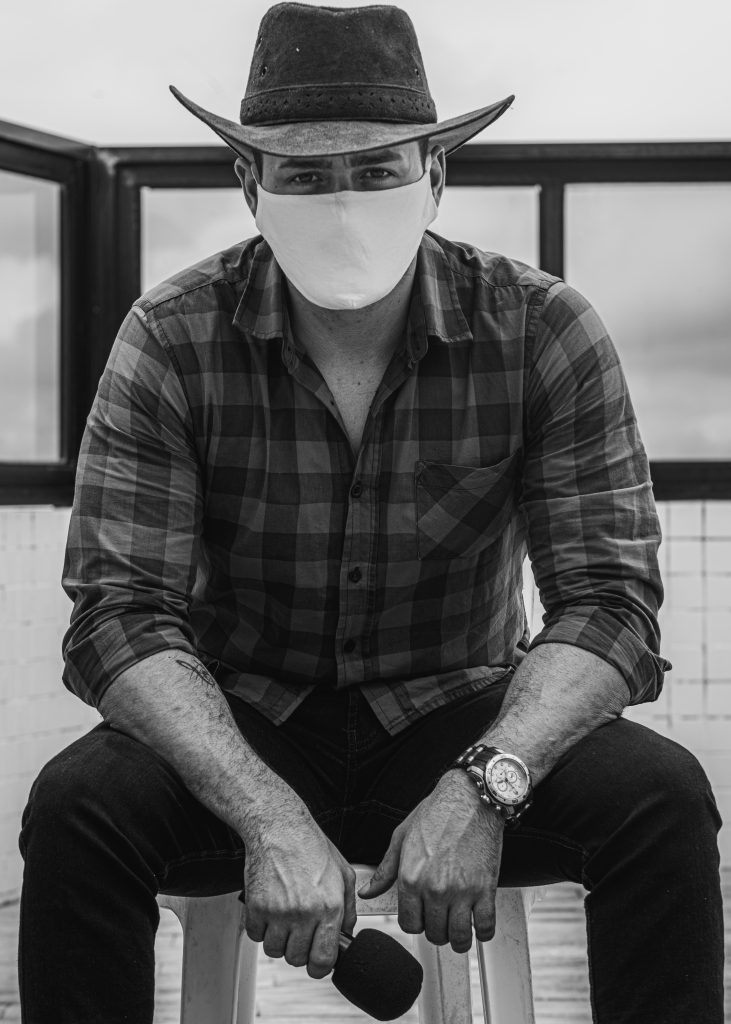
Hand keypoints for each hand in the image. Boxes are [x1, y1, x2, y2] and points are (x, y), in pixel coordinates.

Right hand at [242, 809, 355, 978]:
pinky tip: (269, 910)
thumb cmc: (310, 846)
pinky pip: (255, 936)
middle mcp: (305, 912)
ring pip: (275, 950)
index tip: (316, 960)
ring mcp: (279, 911)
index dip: (320, 966)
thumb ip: (348, 908)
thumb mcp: (343, 873)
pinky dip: (260, 928)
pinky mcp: (257, 906)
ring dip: (278, 939)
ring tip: (283, 918)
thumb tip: (347, 933)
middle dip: (298, 949)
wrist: (280, 827)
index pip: (323, 961)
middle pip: (297, 959)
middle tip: (299, 930)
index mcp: (329, 907)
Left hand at [358, 770, 502, 952]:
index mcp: (411, 877)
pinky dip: (483, 931)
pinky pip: (485, 926)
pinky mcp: (485, 888)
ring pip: (459, 937)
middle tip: (440, 920)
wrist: (470, 797)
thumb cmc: (438, 812)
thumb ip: (385, 869)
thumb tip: (368, 890)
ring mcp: (461, 891)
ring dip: (459, 937)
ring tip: (459, 927)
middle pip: (433, 933)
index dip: (414, 923)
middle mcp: (434, 888)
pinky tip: (479, 923)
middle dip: (436, 930)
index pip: (408, 923)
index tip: (421, 918)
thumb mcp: (402, 837)